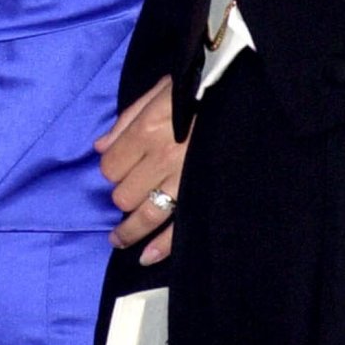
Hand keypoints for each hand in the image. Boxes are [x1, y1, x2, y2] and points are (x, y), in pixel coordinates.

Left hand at [96, 76, 188, 264]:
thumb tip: (100, 146)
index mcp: (148, 130)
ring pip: (145, 215)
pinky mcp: (204, 195)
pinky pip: (179, 228)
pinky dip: (161, 247)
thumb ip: (128, 118)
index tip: (120, 166)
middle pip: (124, 193)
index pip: (110, 165)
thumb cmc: (201, 88)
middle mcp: (161, 158)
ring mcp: (183, 180)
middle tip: (131, 188)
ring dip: (128, 231)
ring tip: (118, 239)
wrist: (245, 94)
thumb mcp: (161, 90)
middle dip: (123, 193)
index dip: (111, 168)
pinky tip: (145, 256)